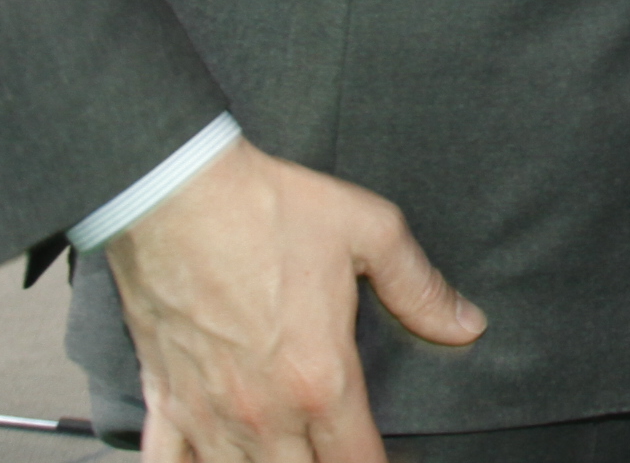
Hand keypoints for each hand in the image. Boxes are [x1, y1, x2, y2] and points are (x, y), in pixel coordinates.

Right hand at [104, 137, 483, 462]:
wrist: (177, 193)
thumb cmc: (267, 209)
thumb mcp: (370, 231)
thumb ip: (419, 288)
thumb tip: (466, 324)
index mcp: (321, 380)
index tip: (384, 461)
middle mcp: (264, 413)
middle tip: (335, 451)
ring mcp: (209, 414)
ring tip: (287, 456)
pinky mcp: (164, 401)